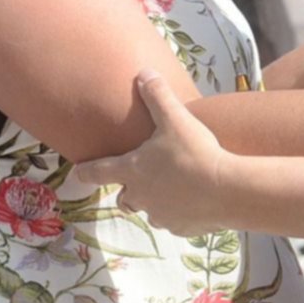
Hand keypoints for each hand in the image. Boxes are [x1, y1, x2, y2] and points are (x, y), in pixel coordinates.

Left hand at [74, 70, 232, 236]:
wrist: (224, 191)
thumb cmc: (194, 153)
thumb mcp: (175, 118)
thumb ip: (157, 95)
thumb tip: (143, 74)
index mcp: (132, 170)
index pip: (99, 171)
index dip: (87, 170)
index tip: (79, 172)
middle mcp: (140, 196)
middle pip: (124, 198)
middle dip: (127, 190)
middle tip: (136, 179)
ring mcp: (160, 215)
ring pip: (149, 211)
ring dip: (154, 201)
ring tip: (171, 188)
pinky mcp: (181, 228)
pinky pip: (174, 221)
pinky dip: (178, 212)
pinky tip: (194, 201)